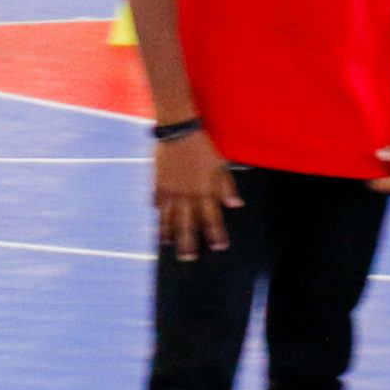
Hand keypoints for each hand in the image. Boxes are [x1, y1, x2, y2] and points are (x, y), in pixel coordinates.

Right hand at [154, 131, 237, 260]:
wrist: (177, 131)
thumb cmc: (202, 147)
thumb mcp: (220, 165)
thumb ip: (227, 187)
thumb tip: (236, 205)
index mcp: (204, 191)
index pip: (212, 219)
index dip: (216, 234)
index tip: (219, 247)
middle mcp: (185, 196)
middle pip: (187, 225)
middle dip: (188, 243)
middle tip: (188, 259)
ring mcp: (168, 191)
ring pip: (167, 218)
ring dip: (168, 234)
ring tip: (168, 246)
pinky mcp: (155, 184)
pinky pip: (154, 203)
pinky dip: (155, 214)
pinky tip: (154, 223)